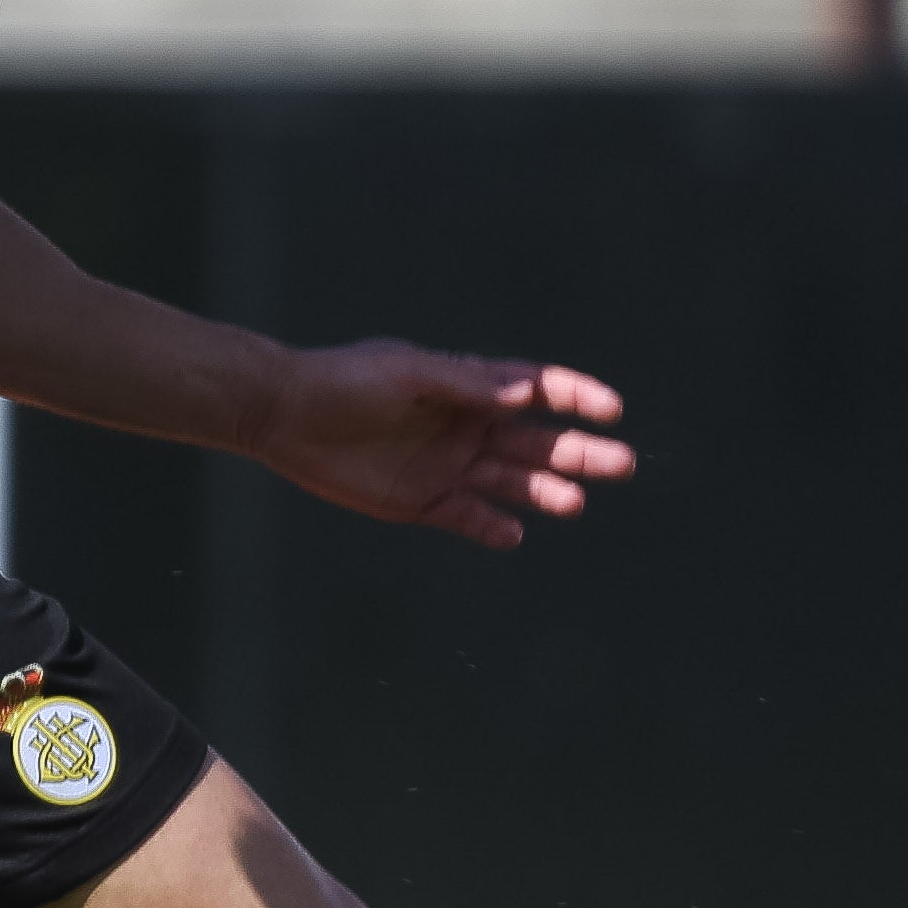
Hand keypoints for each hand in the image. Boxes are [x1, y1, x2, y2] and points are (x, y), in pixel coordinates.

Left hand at [247, 345, 633, 547]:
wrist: (284, 416)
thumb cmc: (345, 381)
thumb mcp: (406, 374)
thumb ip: (464, 383)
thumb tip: (524, 392)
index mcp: (467, 386)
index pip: (534, 390)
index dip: (575, 397)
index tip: (611, 409)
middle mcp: (467, 426)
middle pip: (537, 440)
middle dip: (579, 451)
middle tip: (623, 463)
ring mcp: (448, 465)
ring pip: (512, 482)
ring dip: (545, 491)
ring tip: (576, 503)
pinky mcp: (422, 501)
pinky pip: (469, 517)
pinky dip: (492, 526)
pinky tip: (515, 533)